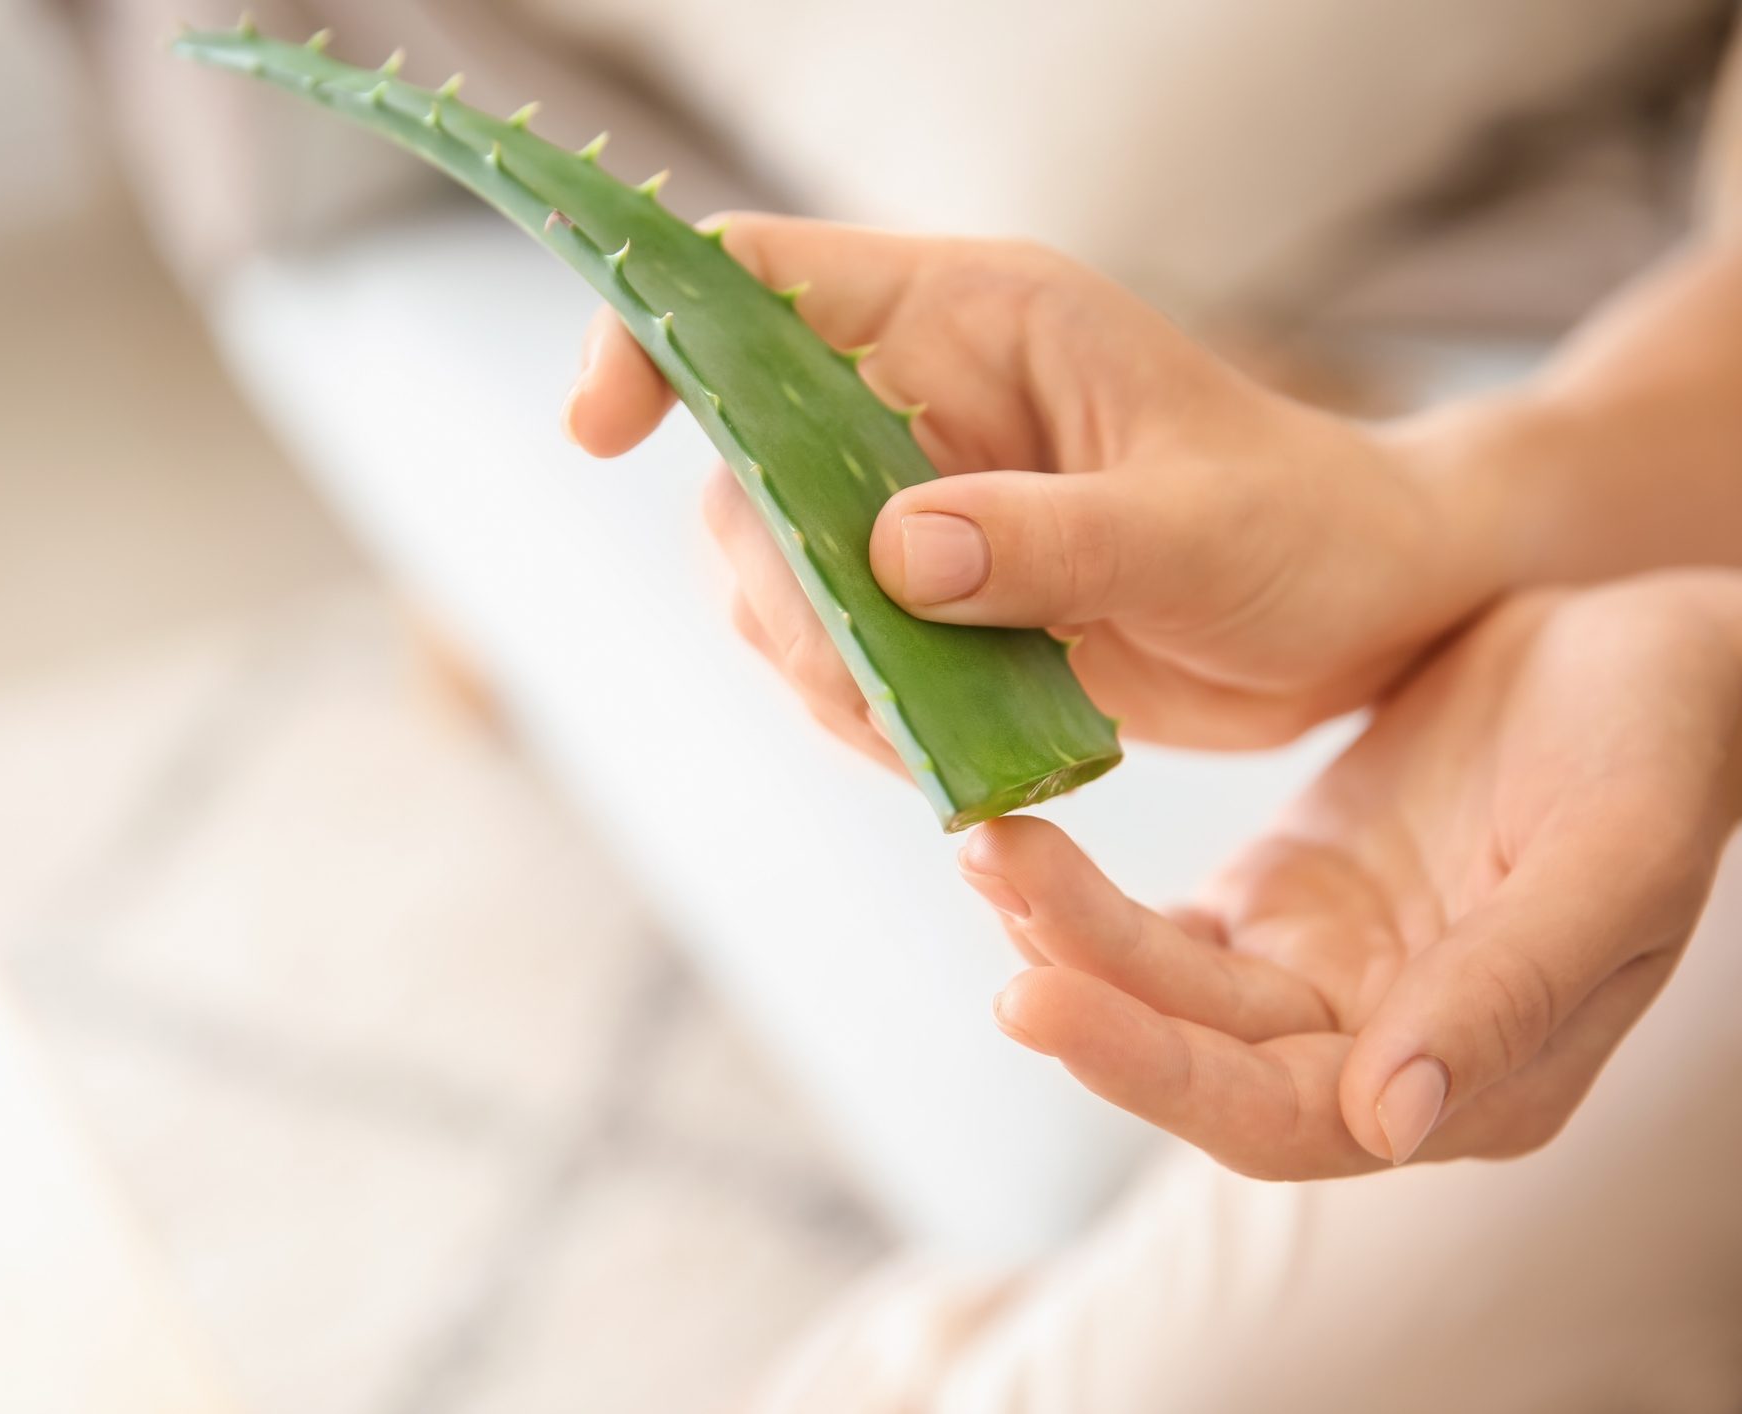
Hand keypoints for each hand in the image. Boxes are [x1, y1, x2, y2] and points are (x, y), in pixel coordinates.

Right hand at [563, 214, 1497, 749]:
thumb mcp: (1197, 531)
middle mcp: (920, 399)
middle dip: (774, 585)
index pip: (763, 283)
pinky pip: (830, 651)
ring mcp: (916, 502)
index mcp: (974, 320)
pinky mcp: (929, 599)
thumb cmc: (1309, 530)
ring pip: (772, 575)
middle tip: (865, 678)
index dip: (662, 333)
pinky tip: (939, 747)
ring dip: (817, 666)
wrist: (1369, 611)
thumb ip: (1049, 538)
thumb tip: (890, 558)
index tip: (602, 429)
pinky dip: (858, 711)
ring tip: (928, 725)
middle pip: (742, 464)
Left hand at [966, 573, 1741, 1177]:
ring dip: (1073, 929)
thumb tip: (1389, 1124)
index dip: (1157, 1071)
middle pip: (1202, 1063)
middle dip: (1088, 992)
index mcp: (1478, 1080)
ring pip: (1169, 990)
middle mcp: (1383, 1053)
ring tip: (989, 841)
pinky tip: (1017, 854)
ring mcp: (1326, 980)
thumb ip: (1507, 993)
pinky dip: (1090, 901)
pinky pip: (1165, 929)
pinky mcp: (1284, 908)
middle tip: (992, 886)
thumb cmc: (1662, 745)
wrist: (1648, 651)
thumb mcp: (1611, 856)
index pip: (1287, 1119)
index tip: (1039, 997)